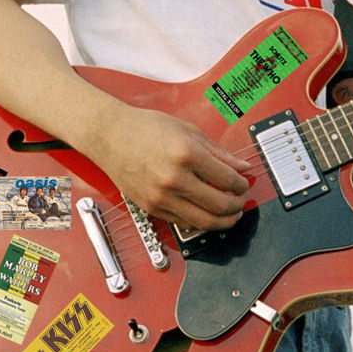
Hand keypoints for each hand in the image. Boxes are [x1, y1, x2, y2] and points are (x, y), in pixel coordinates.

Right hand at [96, 102, 250, 230]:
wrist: (109, 136)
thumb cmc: (146, 128)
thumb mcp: (188, 130)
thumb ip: (219, 152)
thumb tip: (242, 167)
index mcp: (186, 154)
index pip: (228, 179)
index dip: (242, 184)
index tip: (243, 183)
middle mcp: (174, 178)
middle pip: (220, 204)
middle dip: (237, 205)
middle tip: (241, 200)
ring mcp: (161, 196)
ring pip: (204, 221)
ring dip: (224, 220)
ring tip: (231, 214)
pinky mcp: (152, 207)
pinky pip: (184, 223)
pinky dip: (201, 221)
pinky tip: (207, 213)